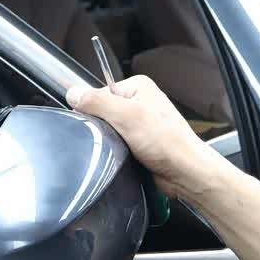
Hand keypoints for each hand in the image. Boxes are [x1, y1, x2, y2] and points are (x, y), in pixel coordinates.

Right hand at [66, 76, 231, 202]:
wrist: (185, 172)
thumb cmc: (167, 143)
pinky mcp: (140, 143)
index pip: (99, 92)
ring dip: (111, 142)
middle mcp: (140, 103)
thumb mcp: (127, 115)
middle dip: (104, 128)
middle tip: (115, 137)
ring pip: (109, 131)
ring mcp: (141, 124)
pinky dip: (117, 152)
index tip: (97, 121)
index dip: (93, 108)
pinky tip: (126, 156)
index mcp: (138, 87)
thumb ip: (98, 102)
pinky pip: (117, 145)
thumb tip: (73, 92)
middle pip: (103, 112)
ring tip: (124, 148)